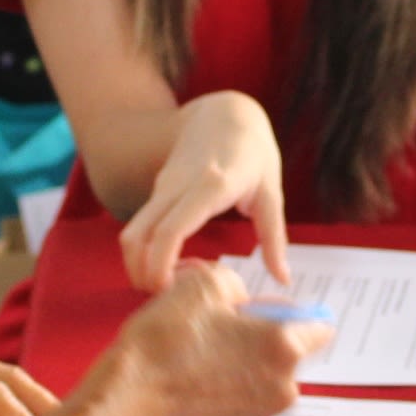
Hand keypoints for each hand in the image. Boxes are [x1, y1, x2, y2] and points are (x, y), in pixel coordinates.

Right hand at [97, 261, 328, 415]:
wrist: (127, 399)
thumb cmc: (165, 342)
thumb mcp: (203, 283)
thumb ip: (236, 285)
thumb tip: (240, 300)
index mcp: (283, 348)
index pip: (319, 329)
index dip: (291, 315)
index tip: (267, 315)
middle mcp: (281, 391)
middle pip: (286, 361)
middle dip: (259, 347)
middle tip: (218, 336)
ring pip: (261, 390)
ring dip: (241, 377)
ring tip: (200, 365)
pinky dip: (223, 405)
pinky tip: (193, 392)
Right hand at [120, 91, 287, 292]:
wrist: (223, 112)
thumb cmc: (253, 152)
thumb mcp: (271, 192)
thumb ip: (274, 238)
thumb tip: (282, 279)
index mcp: (210, 187)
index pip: (171, 230)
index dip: (161, 264)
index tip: (168, 292)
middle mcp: (177, 187)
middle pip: (139, 236)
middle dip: (141, 274)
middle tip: (165, 303)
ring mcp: (163, 188)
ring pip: (132, 232)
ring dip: (137, 265)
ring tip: (164, 290)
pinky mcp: (158, 192)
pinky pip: (141, 226)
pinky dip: (144, 252)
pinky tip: (168, 270)